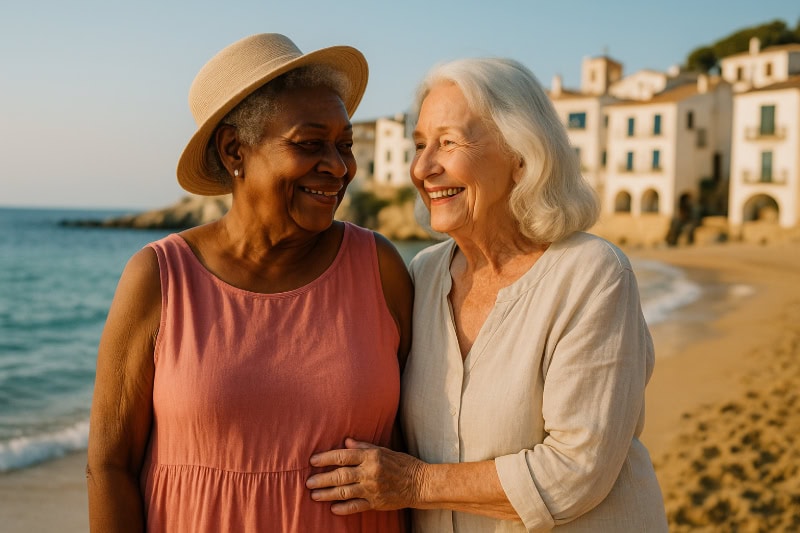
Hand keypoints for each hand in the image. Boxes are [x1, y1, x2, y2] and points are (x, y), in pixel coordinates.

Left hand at [306, 437, 424, 514]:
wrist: (419, 483)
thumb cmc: (401, 464)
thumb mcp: (383, 450)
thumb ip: (363, 447)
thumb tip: (345, 441)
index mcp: (370, 457)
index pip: (343, 456)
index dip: (326, 458)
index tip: (312, 461)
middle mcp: (369, 472)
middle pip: (340, 476)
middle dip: (322, 479)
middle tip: (308, 482)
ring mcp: (372, 489)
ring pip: (344, 492)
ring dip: (327, 494)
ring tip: (314, 495)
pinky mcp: (376, 503)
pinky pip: (356, 506)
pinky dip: (344, 508)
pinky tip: (332, 508)